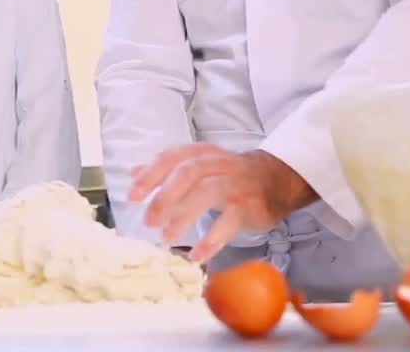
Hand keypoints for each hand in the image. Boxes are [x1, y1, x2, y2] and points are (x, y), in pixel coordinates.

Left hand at [130, 144, 316, 264]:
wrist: (277, 178)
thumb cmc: (230, 174)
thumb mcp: (200, 165)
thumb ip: (167, 170)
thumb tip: (132, 172)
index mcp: (203, 154)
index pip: (172, 158)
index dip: (151, 175)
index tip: (132, 196)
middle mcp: (219, 164)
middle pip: (189, 172)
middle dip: (165, 196)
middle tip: (149, 221)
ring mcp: (236, 184)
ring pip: (208, 192)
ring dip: (185, 216)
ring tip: (167, 238)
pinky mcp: (250, 206)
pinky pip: (229, 221)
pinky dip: (212, 239)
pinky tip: (197, 255)